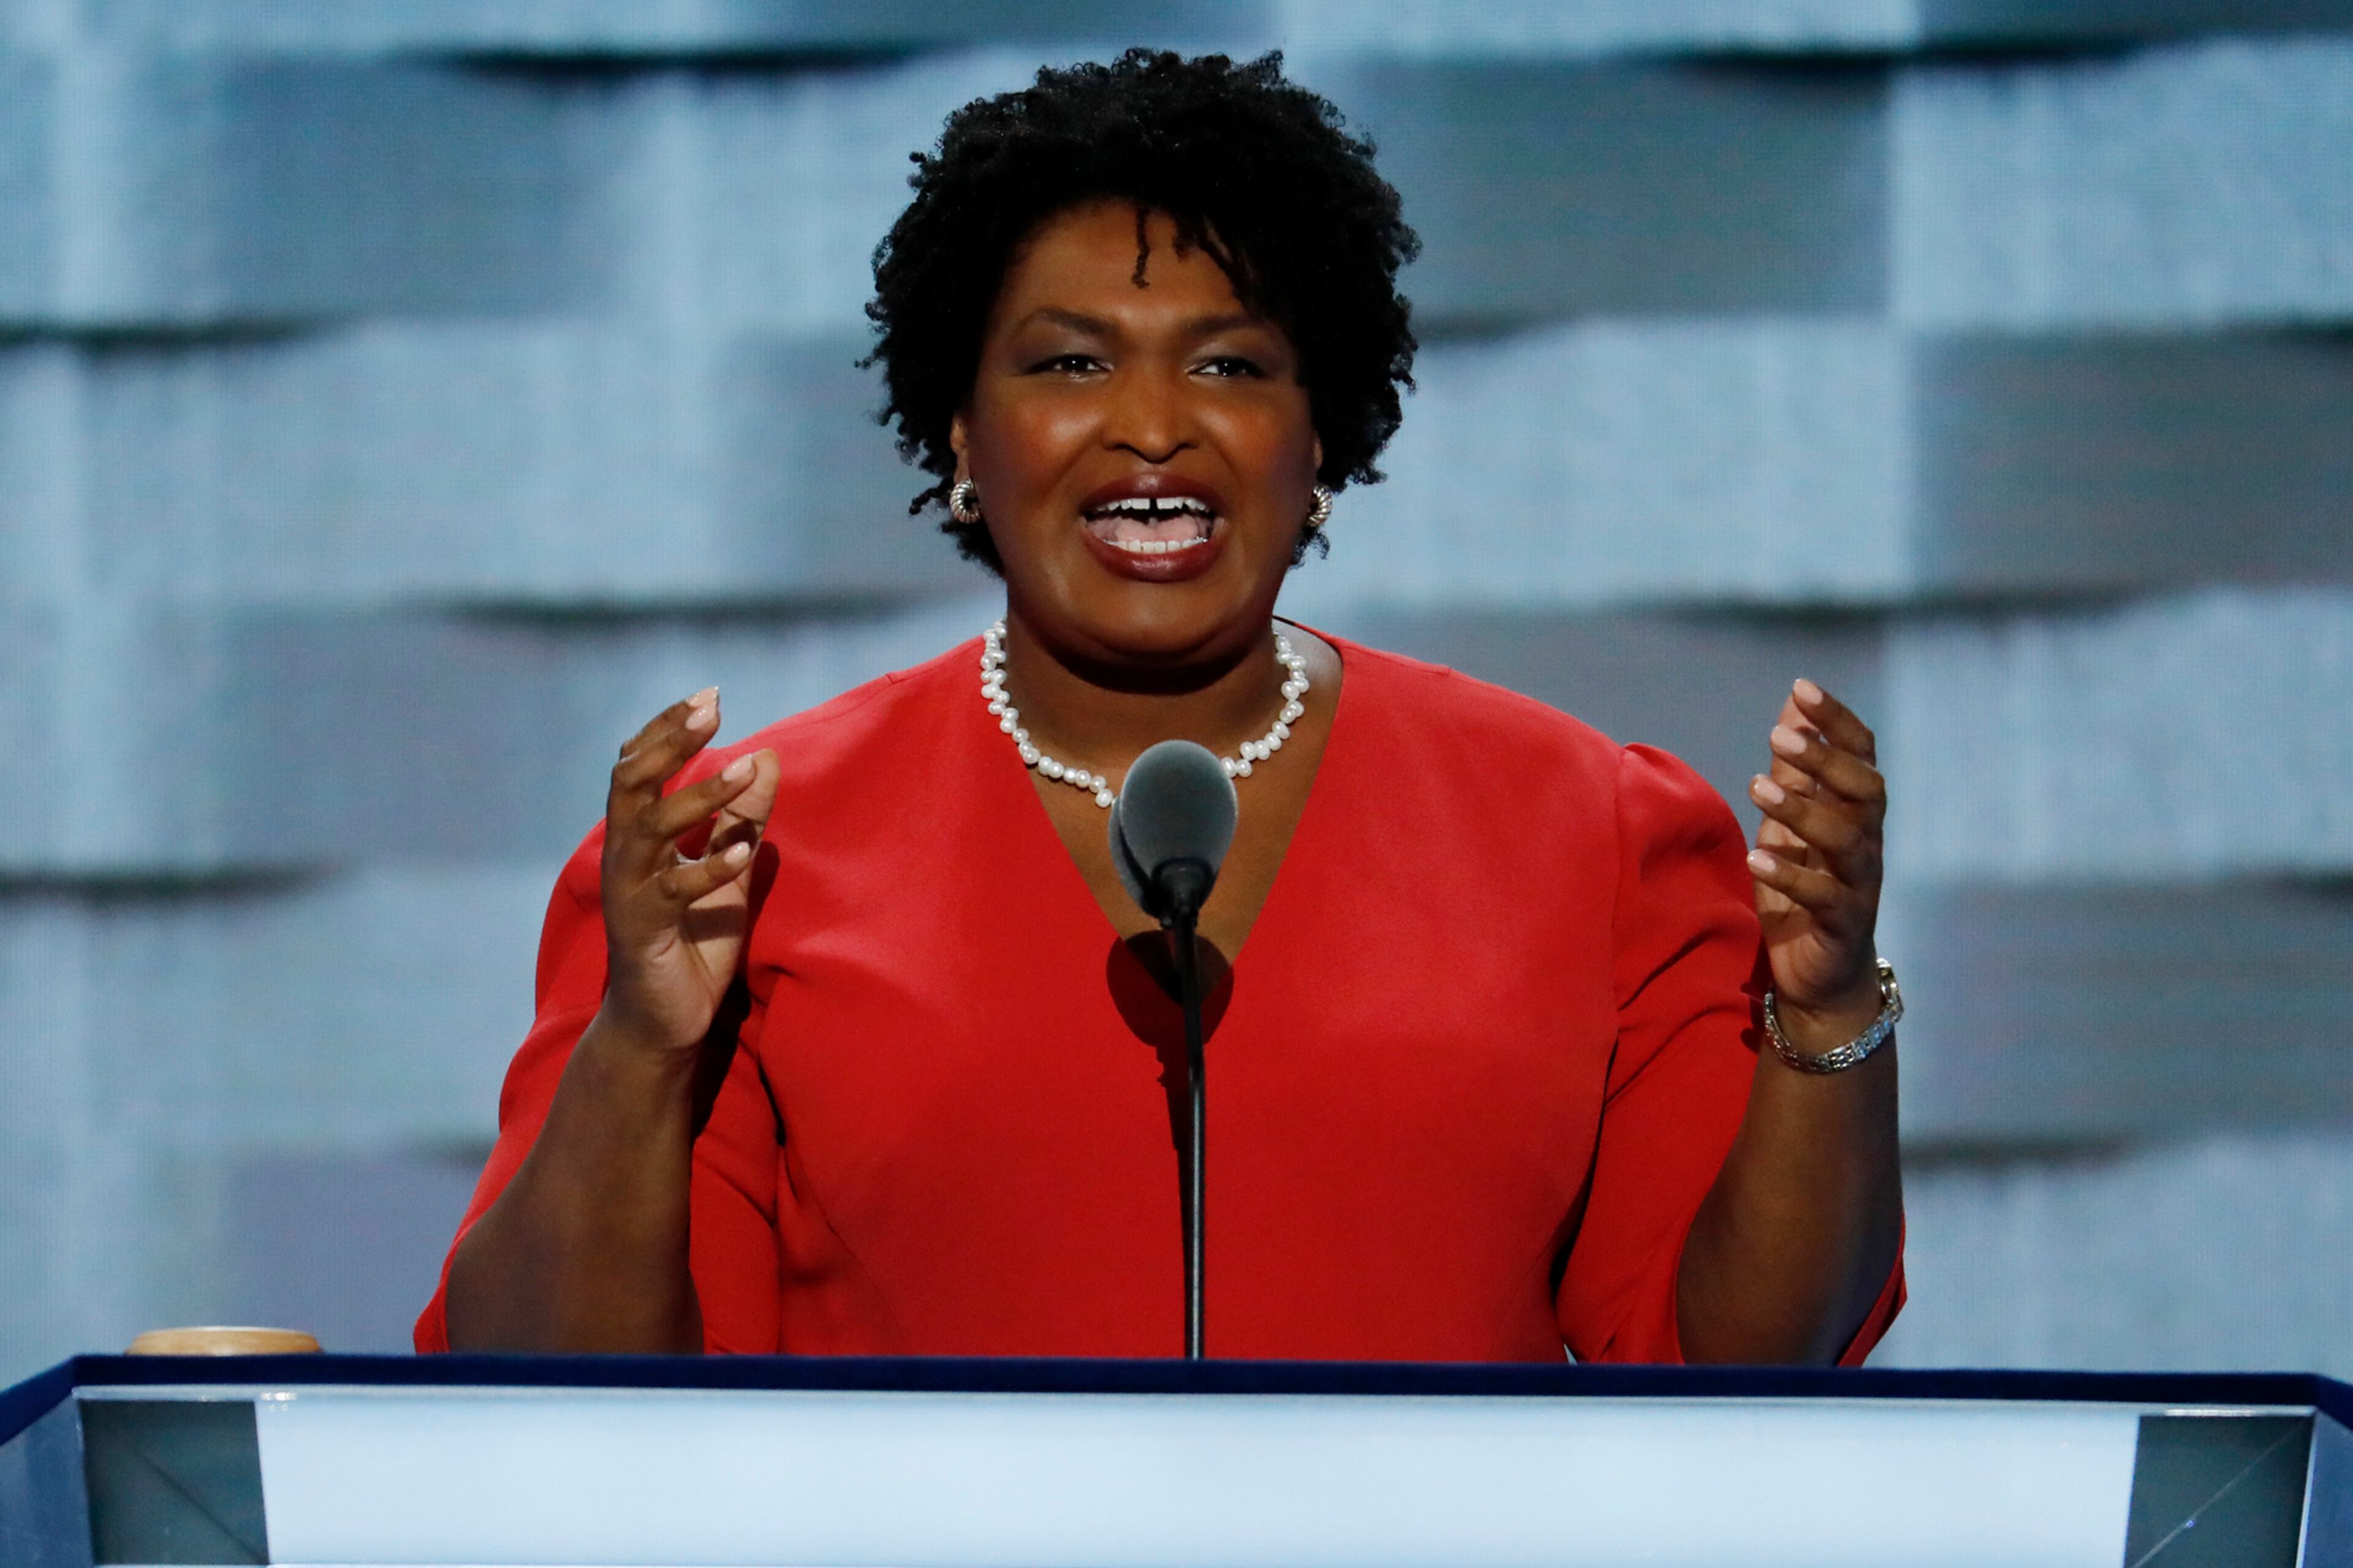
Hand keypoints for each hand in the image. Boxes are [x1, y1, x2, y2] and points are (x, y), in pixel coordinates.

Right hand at [597, 688, 779, 1057]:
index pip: (639, 766)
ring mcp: (628, 893)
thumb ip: (741, 819)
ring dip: (698, 795)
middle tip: (712, 709)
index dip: (668, 728)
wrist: (664, 1022)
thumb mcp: (729, 872)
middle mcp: (625, 856)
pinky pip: (671, 892)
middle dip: (670, 742)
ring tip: (744, 771)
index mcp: (640, 837)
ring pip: (647, 828)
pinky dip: (708, 869)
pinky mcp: (641, 932)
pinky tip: (743, 854)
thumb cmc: (691, 944)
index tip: (709, 696)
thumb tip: (767, 758)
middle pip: (632, 782)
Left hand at [1745, 679, 1885, 1038]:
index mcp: (1857, 812)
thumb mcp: (1790, 821)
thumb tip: (1791, 703)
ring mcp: (1859, 883)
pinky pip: (1824, 896)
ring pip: (1847, 839)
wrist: (1821, 974)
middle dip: (1825, 759)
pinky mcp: (1843, 923)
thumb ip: (1793, 768)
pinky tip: (1757, 858)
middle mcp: (1867, 842)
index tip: (1802, 688)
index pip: (1861, 755)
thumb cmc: (1805, 888)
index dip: (1837, 721)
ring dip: (1802, 809)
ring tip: (1757, 785)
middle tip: (1779, 736)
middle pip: (1864, 790)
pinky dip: (1791, 876)